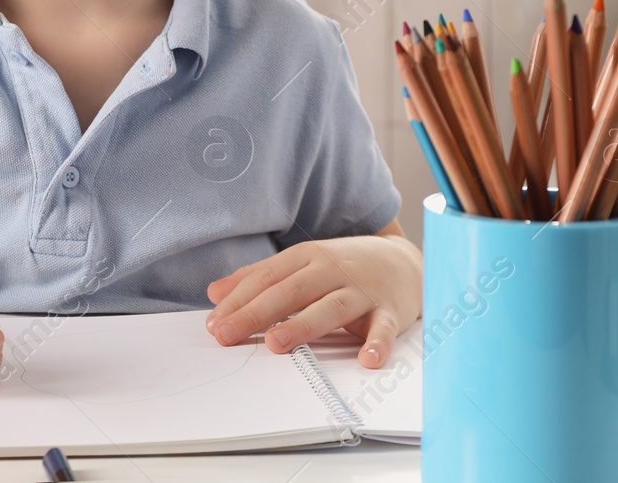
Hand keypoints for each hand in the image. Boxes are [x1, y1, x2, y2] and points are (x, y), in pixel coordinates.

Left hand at [203, 232, 420, 367]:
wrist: (404, 261)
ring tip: (277, 343)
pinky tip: (367, 359)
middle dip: (255, 313)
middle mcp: (331, 270)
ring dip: (303, 326)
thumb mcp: (300, 265)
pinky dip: (377, 344)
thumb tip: (215, 293)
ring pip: (330, 307)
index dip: (237, 301)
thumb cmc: (343, 268)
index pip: (265, 278)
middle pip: (289, 291)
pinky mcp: (390, 311)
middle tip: (227, 334)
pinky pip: (383, 329)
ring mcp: (360, 290)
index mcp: (305, 258)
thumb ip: (259, 278)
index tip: (213, 324)